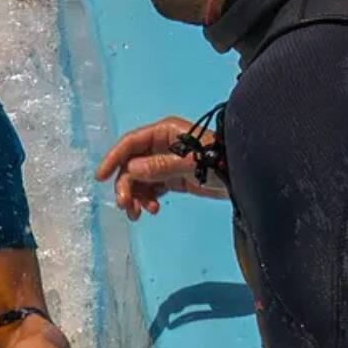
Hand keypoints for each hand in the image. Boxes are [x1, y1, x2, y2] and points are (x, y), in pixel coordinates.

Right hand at [95, 116, 228, 220]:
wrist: (247, 176)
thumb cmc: (222, 161)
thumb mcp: (192, 163)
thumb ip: (161, 166)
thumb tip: (131, 170)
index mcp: (164, 133)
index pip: (130, 143)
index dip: (113, 159)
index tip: (100, 177)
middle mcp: (161, 146)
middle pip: (131, 165)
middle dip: (126, 186)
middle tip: (126, 206)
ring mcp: (166, 163)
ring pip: (139, 180)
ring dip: (135, 197)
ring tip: (139, 214)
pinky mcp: (173, 179)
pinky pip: (151, 189)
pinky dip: (147, 200)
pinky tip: (152, 210)